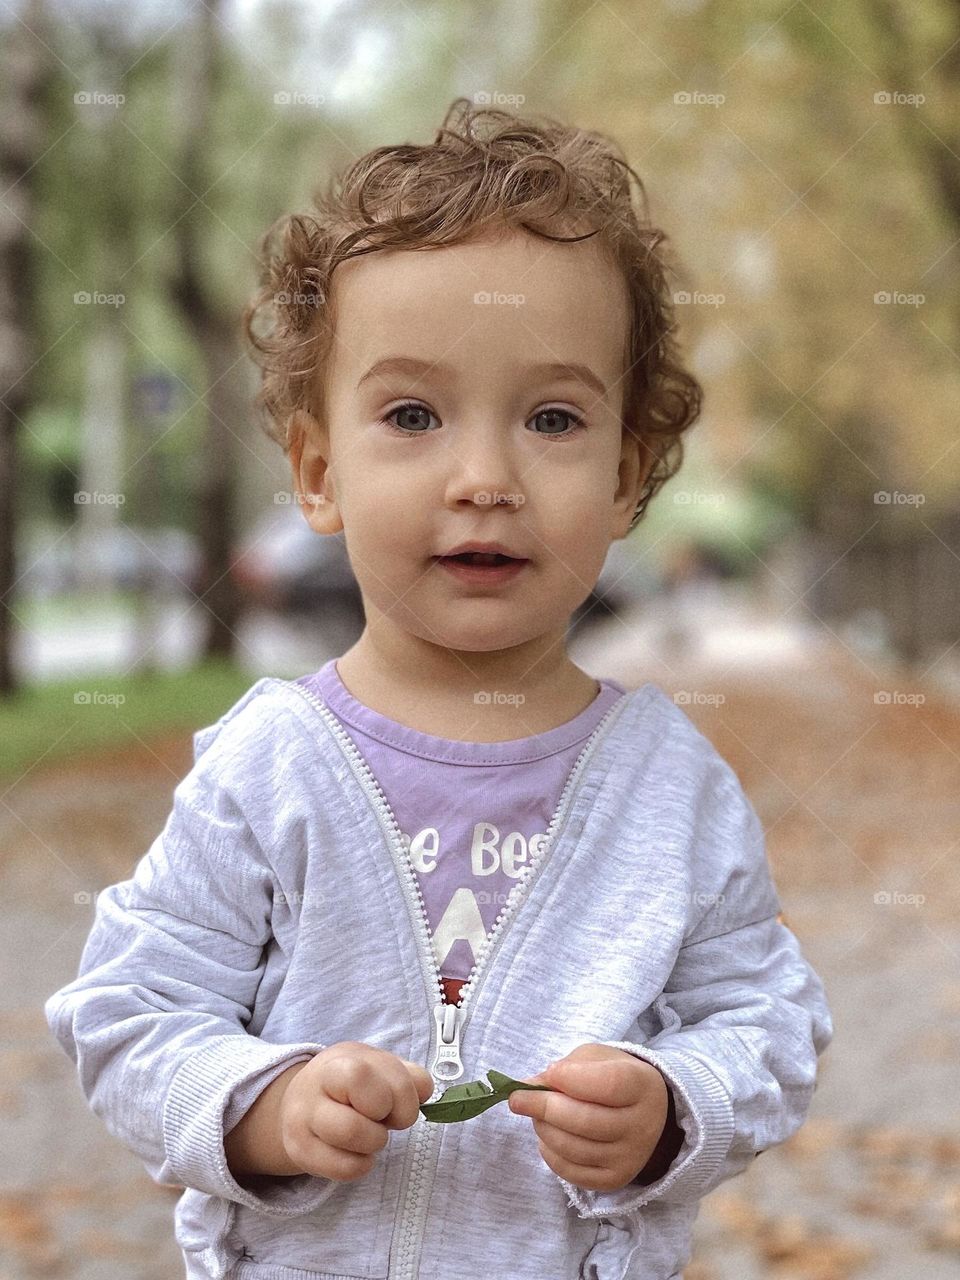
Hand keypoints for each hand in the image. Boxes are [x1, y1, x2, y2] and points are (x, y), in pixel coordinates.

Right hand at [279, 1042, 434, 1181]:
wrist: (302, 1099)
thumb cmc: (350, 1083)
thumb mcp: (377, 1067)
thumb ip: (407, 1075)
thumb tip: (424, 1091)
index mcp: (339, 1061)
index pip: (365, 1076)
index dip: (397, 1094)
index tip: (397, 1100)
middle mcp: (314, 1089)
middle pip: (361, 1112)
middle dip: (386, 1119)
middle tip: (383, 1117)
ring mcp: (302, 1122)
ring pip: (350, 1137)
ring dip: (374, 1142)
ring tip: (370, 1134)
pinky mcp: (301, 1153)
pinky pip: (345, 1169)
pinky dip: (362, 1164)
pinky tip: (357, 1151)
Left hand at [508, 1042, 669, 1191]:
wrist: (643, 1114)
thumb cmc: (613, 1076)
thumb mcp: (595, 1059)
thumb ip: (566, 1068)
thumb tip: (530, 1086)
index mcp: (643, 1086)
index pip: (608, 1084)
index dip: (572, 1079)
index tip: (548, 1072)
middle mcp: (642, 1126)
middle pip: (586, 1121)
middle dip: (543, 1107)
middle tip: (517, 1098)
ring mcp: (629, 1158)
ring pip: (574, 1148)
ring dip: (544, 1129)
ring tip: (535, 1115)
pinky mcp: (614, 1180)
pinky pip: (571, 1172)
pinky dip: (549, 1153)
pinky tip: (546, 1136)